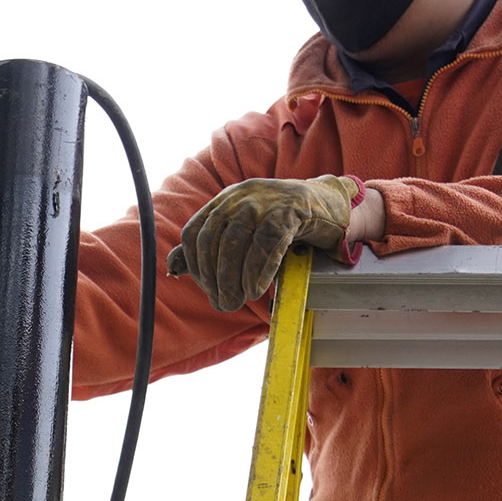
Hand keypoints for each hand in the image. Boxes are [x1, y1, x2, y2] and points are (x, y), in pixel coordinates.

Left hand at [166, 175, 360, 313]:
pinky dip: (258, 269)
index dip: (196, 265)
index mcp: (224, 201)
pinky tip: (257, 290)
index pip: (194, 233)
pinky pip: (268, 242)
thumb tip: (173, 268)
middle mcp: (240, 196)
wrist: (328, 206)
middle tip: (223, 304)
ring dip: (233, 278)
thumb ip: (209, 248)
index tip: (207, 290)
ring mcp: (265, 200)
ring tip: (237, 301)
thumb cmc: (282, 224)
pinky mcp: (291, 209)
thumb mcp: (243, 233)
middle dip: (214, 278)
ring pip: (238, 241)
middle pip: (214, 239)